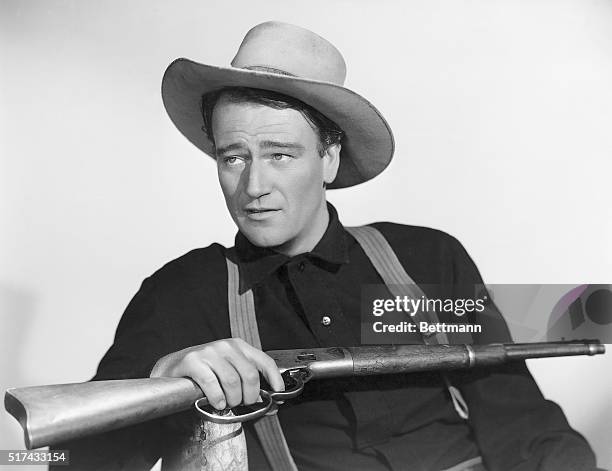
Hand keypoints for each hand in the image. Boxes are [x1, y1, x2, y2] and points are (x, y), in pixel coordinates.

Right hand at [150, 338, 283, 409]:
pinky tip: (217, 402)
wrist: (171, 368)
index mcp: (238, 346)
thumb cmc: (202, 372)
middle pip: (250, 375)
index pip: (264, 361)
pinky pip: (212, 383)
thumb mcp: (227, 372)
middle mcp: (226, 346)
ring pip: (232, 381)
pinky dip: (217, 398)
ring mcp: (209, 352)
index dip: (274, 378)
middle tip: (242, 403)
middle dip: (249, 396)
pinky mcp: (193, 361)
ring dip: (232, 400)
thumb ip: (246, 384)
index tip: (278, 391)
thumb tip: (268, 403)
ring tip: (227, 404)